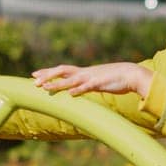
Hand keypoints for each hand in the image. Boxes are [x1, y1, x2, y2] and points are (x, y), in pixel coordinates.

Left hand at [31, 62, 152, 97]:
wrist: (132, 75)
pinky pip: (88, 86)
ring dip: (58, 84)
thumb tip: (78, 90)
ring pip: (71, 80)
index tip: (35, 75)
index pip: (62, 71)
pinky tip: (70, 94)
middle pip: (62, 71)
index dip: (48, 72)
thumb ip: (87, 85)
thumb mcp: (98, 82)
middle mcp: (85, 73)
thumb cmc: (116, 80)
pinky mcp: (101, 83)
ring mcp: (92, 77)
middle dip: (47, 76)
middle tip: (33, 81)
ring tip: (45, 88)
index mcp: (84, 73)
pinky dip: (79, 90)